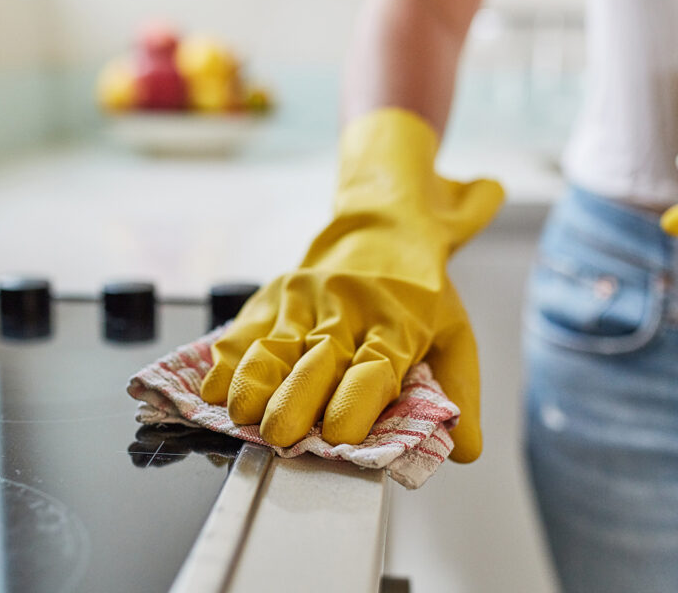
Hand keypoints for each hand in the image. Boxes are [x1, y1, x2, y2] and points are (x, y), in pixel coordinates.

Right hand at [199, 109, 503, 461]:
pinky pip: (244, 331)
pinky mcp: (274, 297)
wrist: (383, 226)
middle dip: (295, 399)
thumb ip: (457, 391)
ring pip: (274, 345)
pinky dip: (225, 362)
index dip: (356, 400)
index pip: (375, 366)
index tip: (340, 433)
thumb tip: (465, 452)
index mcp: (396, 324)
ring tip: (241, 415)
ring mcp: (306, 301)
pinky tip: (213, 390)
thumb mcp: (454, 333)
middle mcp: (347, 310)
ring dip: (254, 381)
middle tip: (280, 435)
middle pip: (317, 359)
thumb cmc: (418, 293)